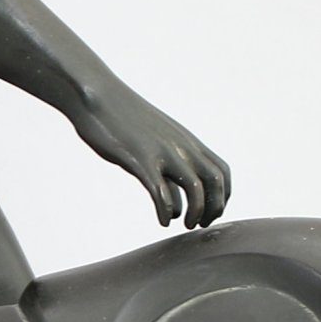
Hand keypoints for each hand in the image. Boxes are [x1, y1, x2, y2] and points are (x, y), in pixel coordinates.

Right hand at [71, 89, 230, 229]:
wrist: (99, 96)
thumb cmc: (124, 120)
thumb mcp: (157, 138)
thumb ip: (170, 160)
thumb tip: (175, 191)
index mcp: (187, 141)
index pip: (221, 172)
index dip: (221, 197)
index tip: (209, 214)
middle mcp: (181, 146)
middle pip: (214, 181)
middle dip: (213, 208)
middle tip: (198, 224)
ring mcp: (162, 152)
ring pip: (195, 188)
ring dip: (194, 212)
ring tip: (183, 223)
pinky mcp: (140, 159)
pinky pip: (161, 191)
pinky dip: (166, 210)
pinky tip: (162, 220)